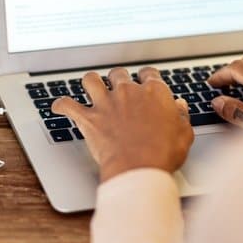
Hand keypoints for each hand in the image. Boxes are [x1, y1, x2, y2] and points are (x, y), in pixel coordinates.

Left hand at [52, 67, 193, 181]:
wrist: (139, 169)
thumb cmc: (163, 154)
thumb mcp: (184, 134)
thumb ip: (181, 116)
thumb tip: (179, 106)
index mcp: (154, 93)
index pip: (148, 73)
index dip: (146, 77)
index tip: (144, 82)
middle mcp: (128, 92)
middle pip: (118, 73)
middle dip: (118, 78)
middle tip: (118, 87)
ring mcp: (106, 104)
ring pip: (91, 80)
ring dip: (90, 82)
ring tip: (90, 87)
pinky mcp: (89, 119)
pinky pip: (67, 105)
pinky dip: (61, 105)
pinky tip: (59, 106)